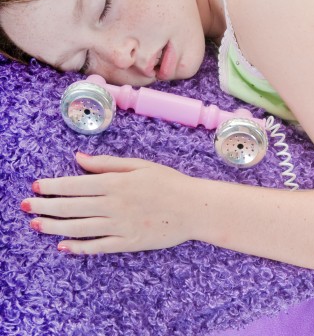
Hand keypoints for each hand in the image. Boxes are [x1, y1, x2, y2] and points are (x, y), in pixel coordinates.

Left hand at [20, 153, 192, 254]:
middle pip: (72, 208)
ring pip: (79, 228)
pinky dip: (79, 247)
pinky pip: (98, 247)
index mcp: (116, 183)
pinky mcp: (128, 243)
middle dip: (45, 207)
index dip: (53, 186)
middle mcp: (113, 205)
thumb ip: (108, 163)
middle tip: (26, 207)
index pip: (76, 185)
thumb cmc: (169, 182)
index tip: (36, 187)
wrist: (193, 207)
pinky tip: (63, 246)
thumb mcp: (140, 165)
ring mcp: (120, 226)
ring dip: (54, 227)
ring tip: (37, 225)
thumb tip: (79, 158)